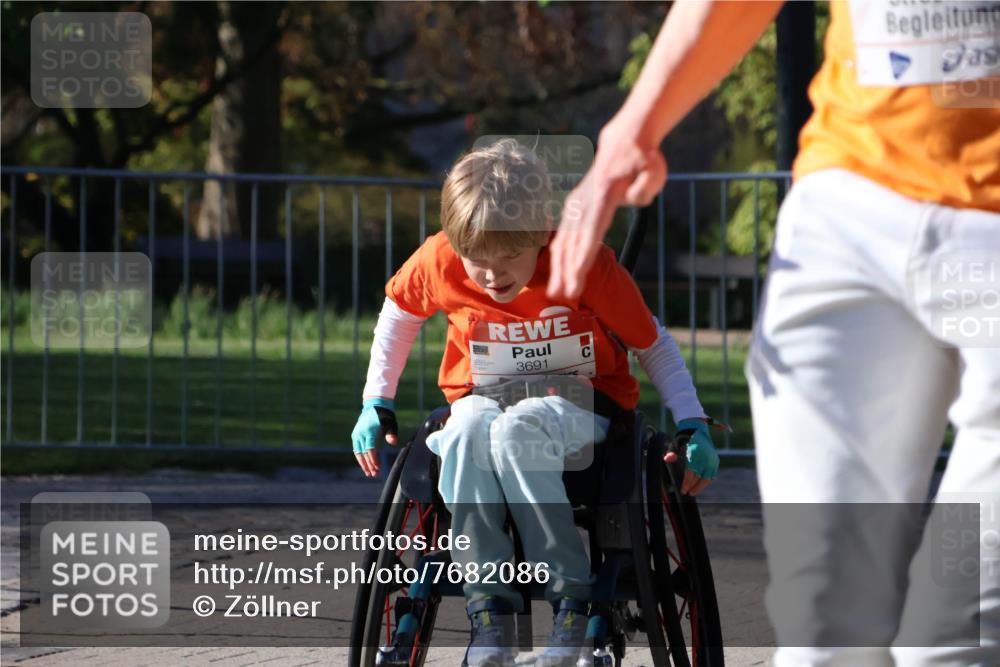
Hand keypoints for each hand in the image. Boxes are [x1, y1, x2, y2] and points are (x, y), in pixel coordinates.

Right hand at [351, 397, 398, 477]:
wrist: (375, 404)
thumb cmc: (385, 415)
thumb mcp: (391, 423)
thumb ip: (392, 433)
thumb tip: (393, 443)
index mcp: (369, 431)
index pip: (369, 449)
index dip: (373, 459)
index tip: (377, 467)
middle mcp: (360, 433)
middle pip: (363, 453)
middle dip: (368, 465)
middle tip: (373, 474)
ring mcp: (356, 434)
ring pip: (358, 452)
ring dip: (363, 463)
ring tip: (369, 472)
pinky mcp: (355, 434)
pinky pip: (357, 448)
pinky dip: (361, 456)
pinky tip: (366, 464)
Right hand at [547, 119, 667, 299]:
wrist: (623, 143)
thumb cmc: (643, 160)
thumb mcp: (654, 169)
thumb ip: (645, 187)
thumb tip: (633, 200)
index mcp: (604, 193)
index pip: (592, 230)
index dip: (584, 255)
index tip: (578, 276)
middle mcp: (585, 201)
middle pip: (574, 241)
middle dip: (568, 270)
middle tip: (565, 295)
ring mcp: (576, 204)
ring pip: (564, 240)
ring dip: (560, 268)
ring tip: (558, 292)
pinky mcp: (573, 208)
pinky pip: (563, 236)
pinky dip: (559, 257)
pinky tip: (557, 276)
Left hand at [664, 417, 719, 495]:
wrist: (696, 430)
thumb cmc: (684, 439)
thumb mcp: (676, 445)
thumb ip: (672, 453)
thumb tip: (667, 459)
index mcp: (695, 453)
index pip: (691, 472)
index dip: (687, 483)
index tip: (683, 490)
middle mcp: (705, 456)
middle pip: (701, 477)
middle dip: (694, 487)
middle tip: (687, 492)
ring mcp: (712, 458)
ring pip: (708, 477)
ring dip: (700, 486)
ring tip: (693, 491)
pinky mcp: (715, 460)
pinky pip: (712, 474)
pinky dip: (706, 480)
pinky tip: (699, 485)